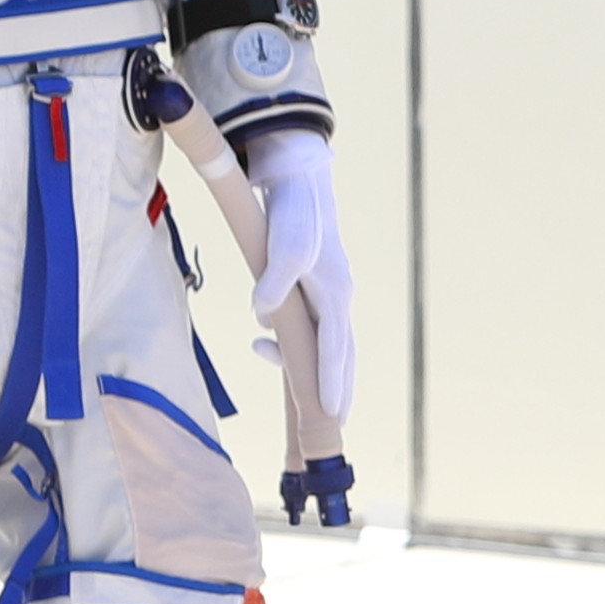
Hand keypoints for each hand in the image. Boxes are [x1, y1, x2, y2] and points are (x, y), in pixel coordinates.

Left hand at [239, 129, 360, 423]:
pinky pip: (309, 326)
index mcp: (335, 295)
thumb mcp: (283, 247)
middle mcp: (337, 298)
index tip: (332, 413)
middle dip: (339, 388)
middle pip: (341, 353)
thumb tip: (262, 318)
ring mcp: (327, 293)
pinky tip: (266, 344)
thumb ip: (275, 283)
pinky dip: (292, 343)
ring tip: (308, 400)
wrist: (298, 180)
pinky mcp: (313, 286)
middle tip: (336, 423)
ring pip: (329, 343)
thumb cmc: (294, 214)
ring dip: (318, 371)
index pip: (335, 349)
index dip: (332, 382)